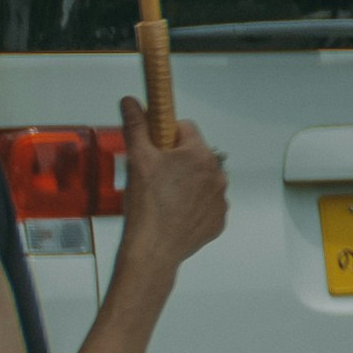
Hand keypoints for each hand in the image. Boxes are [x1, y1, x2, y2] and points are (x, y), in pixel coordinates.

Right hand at [118, 110, 228, 281]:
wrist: (153, 249)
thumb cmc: (148, 207)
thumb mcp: (137, 159)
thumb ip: (136, 126)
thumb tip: (132, 103)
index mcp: (200, 155)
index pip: (186, 128)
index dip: (167, 136)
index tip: (155, 147)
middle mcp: (217, 175)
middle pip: (195, 155)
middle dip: (177, 161)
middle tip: (155, 176)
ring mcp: (220, 200)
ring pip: (202, 180)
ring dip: (187, 183)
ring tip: (163, 197)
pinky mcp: (218, 220)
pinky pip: (206, 205)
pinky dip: (193, 206)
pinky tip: (174, 212)